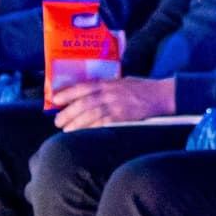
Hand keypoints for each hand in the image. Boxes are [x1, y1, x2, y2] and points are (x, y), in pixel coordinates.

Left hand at [52, 75, 175, 130]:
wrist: (160, 95)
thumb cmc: (141, 88)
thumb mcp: (122, 81)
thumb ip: (106, 85)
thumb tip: (88, 91)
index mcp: (108, 83)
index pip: (82, 87)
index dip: (67, 93)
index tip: (55, 99)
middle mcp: (109, 93)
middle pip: (83, 103)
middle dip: (67, 112)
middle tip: (57, 121)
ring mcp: (115, 105)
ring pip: (90, 114)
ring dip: (76, 123)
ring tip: (65, 129)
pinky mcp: (122, 117)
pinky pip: (103, 124)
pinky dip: (91, 129)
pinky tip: (82, 134)